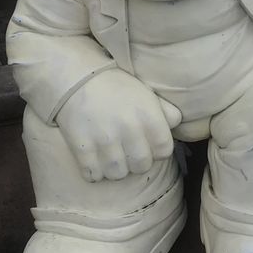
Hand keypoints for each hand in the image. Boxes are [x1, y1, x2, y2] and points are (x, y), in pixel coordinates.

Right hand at [57, 70, 181, 181]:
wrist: (76, 77)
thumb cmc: (116, 87)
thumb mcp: (146, 93)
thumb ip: (166, 111)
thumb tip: (176, 126)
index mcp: (149, 116)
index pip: (164, 151)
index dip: (155, 150)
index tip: (145, 143)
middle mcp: (129, 129)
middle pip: (142, 166)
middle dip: (135, 161)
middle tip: (126, 150)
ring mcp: (105, 140)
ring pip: (118, 175)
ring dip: (114, 168)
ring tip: (109, 155)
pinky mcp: (82, 148)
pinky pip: (93, 175)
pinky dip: (93, 171)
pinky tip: (93, 158)